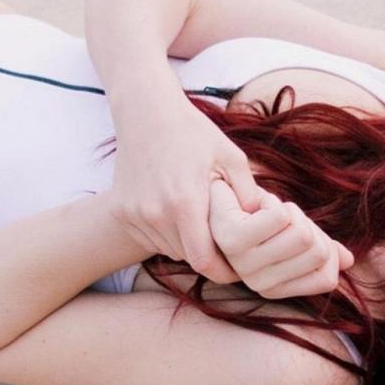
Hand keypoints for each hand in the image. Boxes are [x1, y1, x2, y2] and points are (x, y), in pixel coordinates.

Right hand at [109, 99, 260, 283]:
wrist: (146, 112)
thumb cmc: (194, 132)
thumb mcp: (232, 156)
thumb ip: (249, 194)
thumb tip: (262, 226)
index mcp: (185, 201)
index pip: (204, 261)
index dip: (222, 272)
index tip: (237, 270)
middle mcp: (155, 213)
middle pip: (188, 257)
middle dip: (208, 254)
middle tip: (223, 240)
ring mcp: (134, 214)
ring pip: (170, 250)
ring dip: (187, 244)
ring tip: (200, 220)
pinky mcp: (122, 212)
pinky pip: (151, 240)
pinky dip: (167, 235)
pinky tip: (177, 212)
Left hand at [207, 178, 354, 298]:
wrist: (220, 187)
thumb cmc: (258, 211)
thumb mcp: (293, 231)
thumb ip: (320, 248)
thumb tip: (348, 260)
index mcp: (272, 288)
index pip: (328, 277)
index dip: (323, 245)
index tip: (295, 232)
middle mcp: (256, 283)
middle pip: (318, 252)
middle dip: (306, 224)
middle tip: (278, 218)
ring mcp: (242, 264)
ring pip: (301, 234)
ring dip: (290, 212)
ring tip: (265, 212)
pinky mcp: (232, 239)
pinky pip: (280, 218)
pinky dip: (277, 204)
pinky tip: (255, 205)